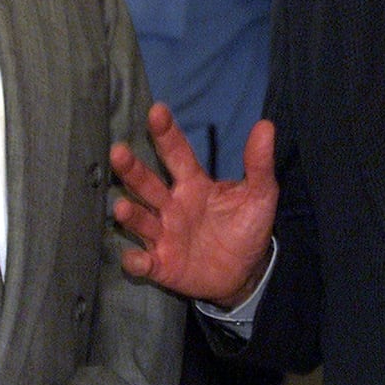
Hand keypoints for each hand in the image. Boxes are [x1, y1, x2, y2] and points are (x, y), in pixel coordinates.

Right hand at [110, 103, 278, 307]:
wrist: (244, 273)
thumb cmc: (245, 227)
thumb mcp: (260, 195)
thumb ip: (259, 164)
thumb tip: (266, 125)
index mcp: (193, 183)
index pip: (177, 153)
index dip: (167, 133)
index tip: (157, 111)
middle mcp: (171, 205)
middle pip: (148, 184)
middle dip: (132, 169)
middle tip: (118, 151)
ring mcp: (163, 235)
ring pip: (141, 220)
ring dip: (131, 215)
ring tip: (122, 207)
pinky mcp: (162, 265)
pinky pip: (144, 263)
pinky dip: (136, 262)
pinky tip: (133, 259)